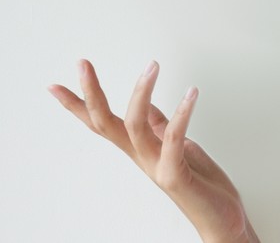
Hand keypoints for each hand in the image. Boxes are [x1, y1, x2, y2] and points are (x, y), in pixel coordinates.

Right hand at [48, 59, 258, 242]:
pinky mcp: (176, 174)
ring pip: (135, 127)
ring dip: (141, 93)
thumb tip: (149, 105)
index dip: (78, 105)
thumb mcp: (178, 148)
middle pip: (106, 124)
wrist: (221, 219)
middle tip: (82, 64)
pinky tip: (191, 93)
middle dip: (92, 93)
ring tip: (152, 66)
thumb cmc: (200, 184)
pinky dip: (181, 114)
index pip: (102, 124)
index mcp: (141, 150)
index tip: (55, 85)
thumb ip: (161, 128)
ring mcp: (157, 166)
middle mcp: (143, 158)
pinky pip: (173, 139)